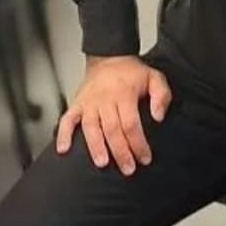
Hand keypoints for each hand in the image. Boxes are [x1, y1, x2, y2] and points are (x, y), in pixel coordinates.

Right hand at [55, 55, 172, 174]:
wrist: (109, 56)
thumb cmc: (132, 72)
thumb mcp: (155, 77)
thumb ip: (161, 96)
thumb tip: (158, 117)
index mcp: (124, 94)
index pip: (131, 124)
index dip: (138, 143)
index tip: (145, 158)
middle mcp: (104, 99)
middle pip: (112, 129)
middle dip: (121, 152)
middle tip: (128, 169)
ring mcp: (89, 103)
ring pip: (90, 128)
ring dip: (96, 147)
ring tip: (102, 163)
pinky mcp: (77, 104)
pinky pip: (67, 120)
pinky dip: (63, 134)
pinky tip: (63, 149)